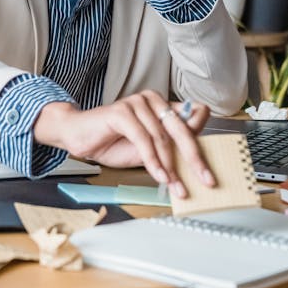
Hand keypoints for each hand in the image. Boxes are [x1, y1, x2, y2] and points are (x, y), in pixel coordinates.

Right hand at [33, 93, 213, 196]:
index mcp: (162, 105)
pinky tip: (159, 176)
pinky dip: (153, 161)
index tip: (210, 169)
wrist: (78, 137)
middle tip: (206, 180)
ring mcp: (137, 103)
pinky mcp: (122, 111)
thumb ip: (169, 148)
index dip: (201, 143)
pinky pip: (143, 140)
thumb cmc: (112, 142)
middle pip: (182, 129)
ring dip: (171, 166)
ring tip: (176, 186)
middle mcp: (152, 100)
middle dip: (195, 158)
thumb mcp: (148, 150)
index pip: (193, 118)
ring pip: (162, 138)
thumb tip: (197, 157)